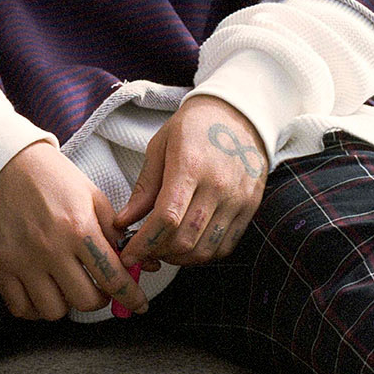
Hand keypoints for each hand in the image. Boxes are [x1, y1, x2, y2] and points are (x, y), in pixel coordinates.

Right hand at [0, 140, 147, 320]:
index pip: (113, 277)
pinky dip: (36, 309)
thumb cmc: (51, 178)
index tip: (138, 304)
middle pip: (86, 301)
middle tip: (99, 287)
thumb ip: (116, 232)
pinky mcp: (1, 267)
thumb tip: (141, 264)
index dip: (131, 297)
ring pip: (54, 312)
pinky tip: (43, 292)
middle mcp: (52, 248)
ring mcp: (24, 260)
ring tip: (68, 287)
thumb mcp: (91, 196)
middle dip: (100, 299)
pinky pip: (22, 309)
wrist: (4, 163)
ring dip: (67, 304)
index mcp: (79, 227)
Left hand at [118, 94, 268, 269]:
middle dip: (158, 253)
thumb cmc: (193, 128)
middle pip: (185, 240)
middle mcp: (218, 185)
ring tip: (164, 248)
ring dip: (180, 258)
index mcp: (190, 165)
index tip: (127, 255)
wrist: (238, 114)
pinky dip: (203, 254)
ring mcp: (238, 198)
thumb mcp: (160, 147)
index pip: (166, 218)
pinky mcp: (250, 207)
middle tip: (144, 251)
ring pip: (205, 250)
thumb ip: (144, 188)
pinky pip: (225, 246)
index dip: (143, 244)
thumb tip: (123, 222)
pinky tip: (189, 244)